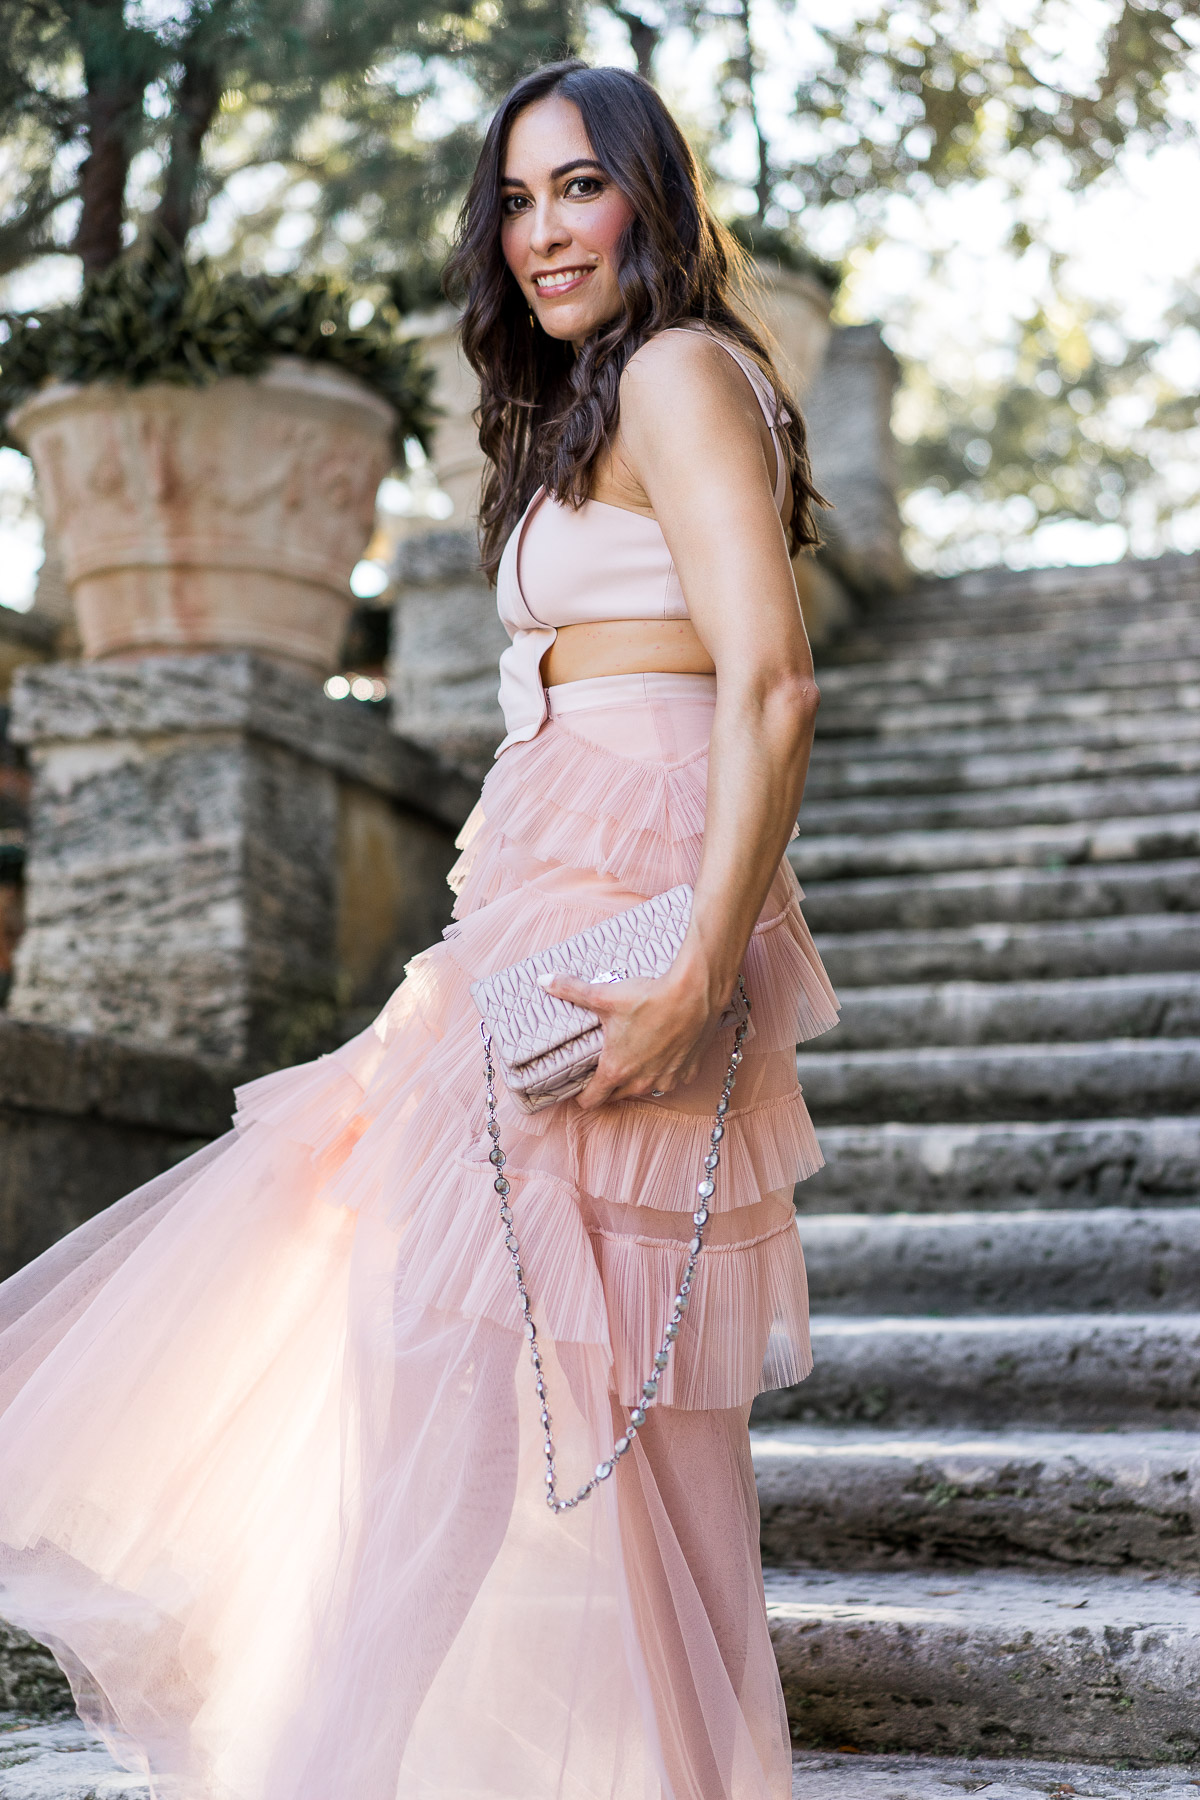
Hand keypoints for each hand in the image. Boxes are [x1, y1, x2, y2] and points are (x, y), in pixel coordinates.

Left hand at [539, 968, 720, 1110]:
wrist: (693, 993)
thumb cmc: (648, 997)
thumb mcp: (603, 995)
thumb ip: (571, 990)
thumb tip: (543, 980)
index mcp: (616, 1070)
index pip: (592, 1100)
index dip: (582, 1096)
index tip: (580, 1089)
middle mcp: (641, 1082)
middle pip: (618, 1096)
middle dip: (609, 1086)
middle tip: (605, 1068)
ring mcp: (667, 1080)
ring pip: (646, 1088)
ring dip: (639, 1079)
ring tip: (636, 1058)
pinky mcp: (688, 1072)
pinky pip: (672, 1079)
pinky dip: (666, 1070)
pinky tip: (664, 1052)